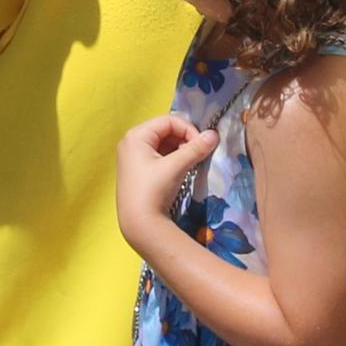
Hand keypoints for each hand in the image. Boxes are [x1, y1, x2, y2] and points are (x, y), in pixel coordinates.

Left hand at [110, 111, 215, 237]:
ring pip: (163, 144)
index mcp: (136, 136)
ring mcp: (132, 157)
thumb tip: (214, 134)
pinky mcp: (137, 170)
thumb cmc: (154, 190)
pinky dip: (172, 159)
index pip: (168, 121)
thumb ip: (195, 149)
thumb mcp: (176, 167)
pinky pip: (158, 156)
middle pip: (164, 131)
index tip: (202, 144)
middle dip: (184, 140)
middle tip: (197, 154)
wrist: (139, 224)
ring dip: (180, 150)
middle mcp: (131, 142)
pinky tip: (181, 170)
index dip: (188, 129)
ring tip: (191, 162)